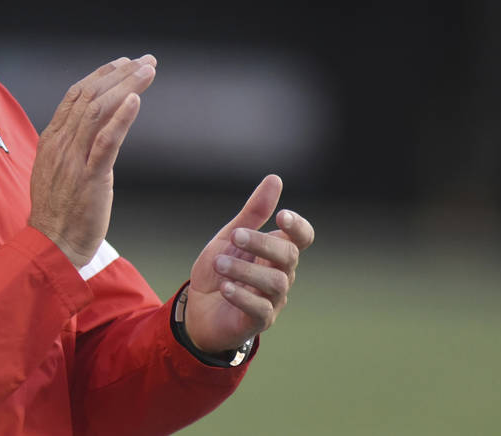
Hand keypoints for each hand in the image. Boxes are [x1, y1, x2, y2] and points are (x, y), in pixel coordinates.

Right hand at [29, 55, 156, 266]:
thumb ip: (69, 147)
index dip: (100, 75)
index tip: (123, 63)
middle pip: (89, 95)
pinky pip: (105, 142)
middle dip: (120, 74)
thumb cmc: (57, 211)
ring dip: (126, 87)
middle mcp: (61, 143)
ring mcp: (74, 160)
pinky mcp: (90, 178)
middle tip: (145, 61)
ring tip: (148, 72)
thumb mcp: (56, 170)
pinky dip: (120, 118)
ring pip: (98, 111)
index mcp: (53, 139)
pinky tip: (135, 101)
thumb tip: (88, 129)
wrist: (51, 246)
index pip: (75, 94)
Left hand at [184, 175, 314, 351]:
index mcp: (276, 251)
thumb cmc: (220, 270)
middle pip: (289, 256)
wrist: (197, 308)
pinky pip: (261, 309)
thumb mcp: (230, 237)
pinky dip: (243, 296)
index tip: (281, 216)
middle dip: (262, 243)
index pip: (303, 238)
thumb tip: (275, 178)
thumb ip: (253, 212)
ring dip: (245, 270)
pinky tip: (225, 287)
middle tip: (235, 236)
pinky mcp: (260, 321)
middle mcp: (281, 274)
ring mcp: (273, 300)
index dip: (298, 227)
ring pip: (275, 283)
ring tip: (219, 263)